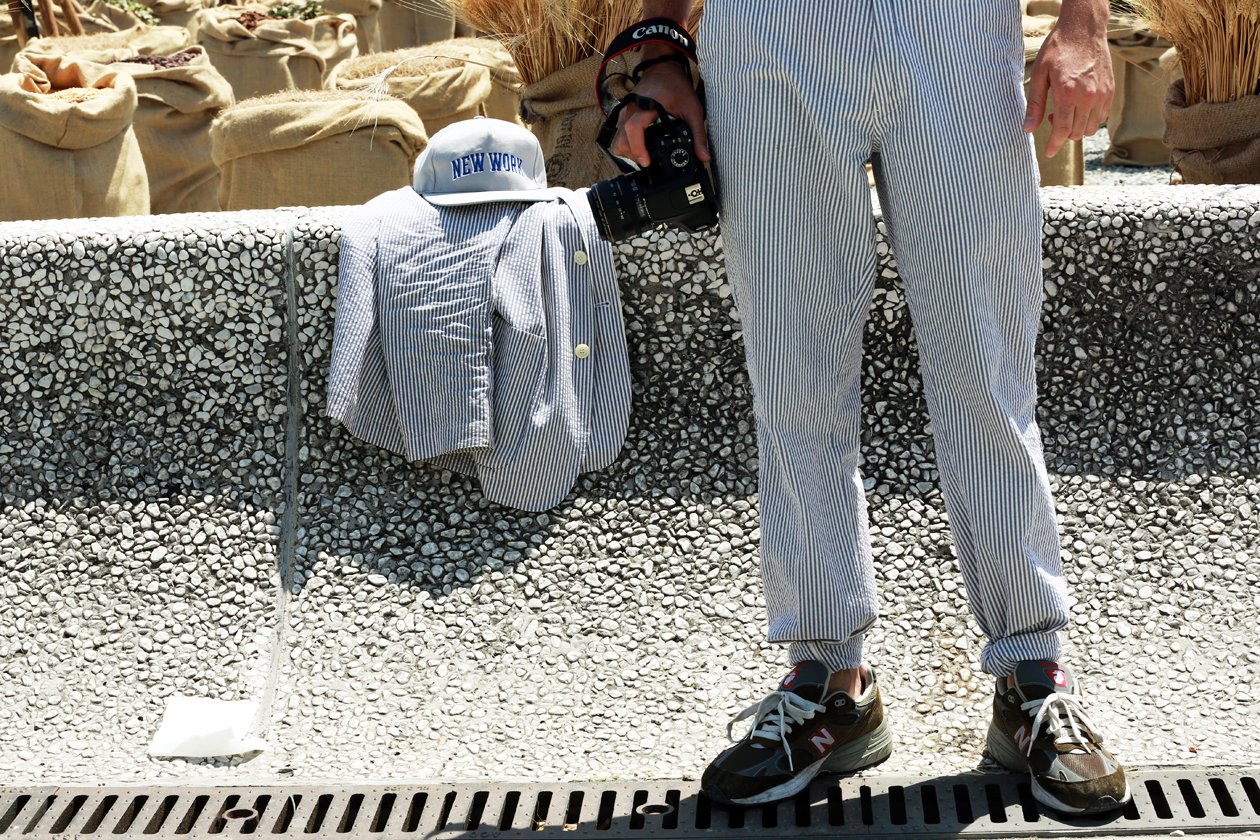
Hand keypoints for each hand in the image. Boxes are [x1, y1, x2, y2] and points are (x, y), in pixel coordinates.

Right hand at [609, 58, 710, 167]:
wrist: (663, 68)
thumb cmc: (677, 86)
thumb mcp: (692, 109)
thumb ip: (698, 134)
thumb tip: (704, 157)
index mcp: (646, 107)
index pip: (633, 129)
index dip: (638, 148)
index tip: (647, 162)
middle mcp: (631, 110)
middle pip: (621, 140)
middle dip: (633, 155)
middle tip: (649, 160)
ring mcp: (625, 113)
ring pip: (617, 139)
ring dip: (628, 151)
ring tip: (645, 155)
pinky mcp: (624, 115)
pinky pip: (619, 134)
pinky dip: (628, 144)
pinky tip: (642, 147)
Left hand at [1024, 9, 1113, 157]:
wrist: (1084, 29)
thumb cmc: (1058, 49)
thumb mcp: (1039, 74)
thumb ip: (1035, 104)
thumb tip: (1028, 129)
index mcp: (1068, 92)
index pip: (1062, 130)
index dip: (1054, 145)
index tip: (1049, 152)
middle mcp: (1088, 96)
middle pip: (1076, 132)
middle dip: (1063, 134)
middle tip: (1052, 117)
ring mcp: (1102, 93)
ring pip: (1090, 128)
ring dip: (1077, 128)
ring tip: (1066, 111)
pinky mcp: (1110, 90)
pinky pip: (1102, 116)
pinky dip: (1090, 119)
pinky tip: (1080, 108)